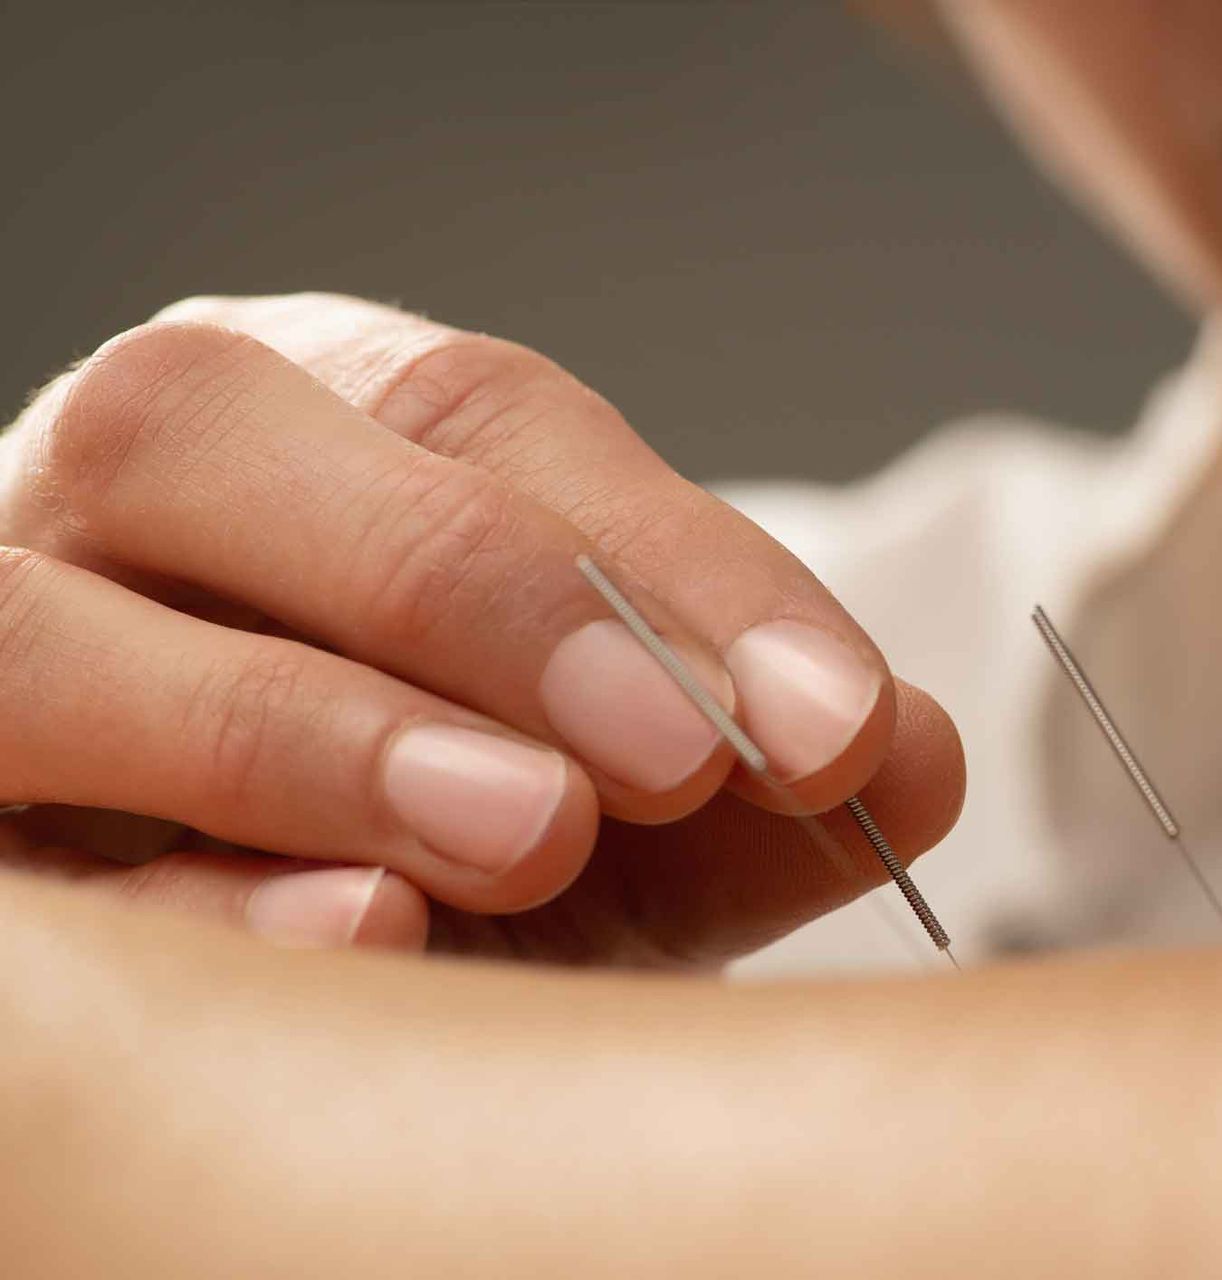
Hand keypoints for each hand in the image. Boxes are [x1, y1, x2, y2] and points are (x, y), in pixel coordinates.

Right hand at [0, 293, 963, 962]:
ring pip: (50, 623)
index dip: (676, 560)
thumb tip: (922, 759)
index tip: (841, 719)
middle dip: (477, 591)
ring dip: (313, 730)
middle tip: (681, 758)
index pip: (487, 422)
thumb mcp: (621, 814)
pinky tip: (362, 932)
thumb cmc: (451, 834)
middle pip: (219, 430)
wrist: (247, 911)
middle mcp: (124, 499)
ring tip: (535, 836)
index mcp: (317, 429)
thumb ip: (753, 790)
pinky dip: (185, 897)